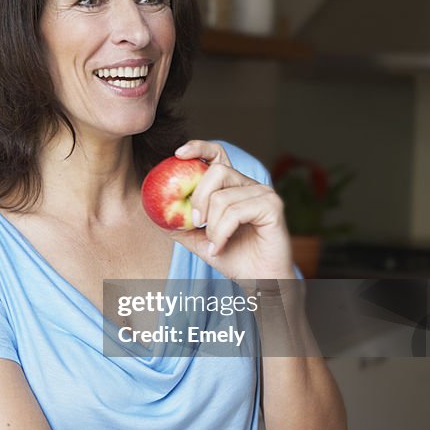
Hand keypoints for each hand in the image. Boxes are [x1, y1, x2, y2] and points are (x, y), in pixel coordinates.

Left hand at [170, 140, 294, 281]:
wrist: (259, 281)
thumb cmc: (234, 258)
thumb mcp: (200, 241)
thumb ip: (182, 227)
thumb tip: (156, 216)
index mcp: (234, 186)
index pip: (217, 155)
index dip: (199, 148)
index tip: (178, 154)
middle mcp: (250, 185)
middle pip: (217, 170)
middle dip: (199, 198)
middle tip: (196, 222)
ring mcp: (263, 193)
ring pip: (223, 197)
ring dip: (212, 227)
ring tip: (214, 245)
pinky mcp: (273, 206)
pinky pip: (236, 212)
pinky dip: (222, 232)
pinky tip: (220, 247)